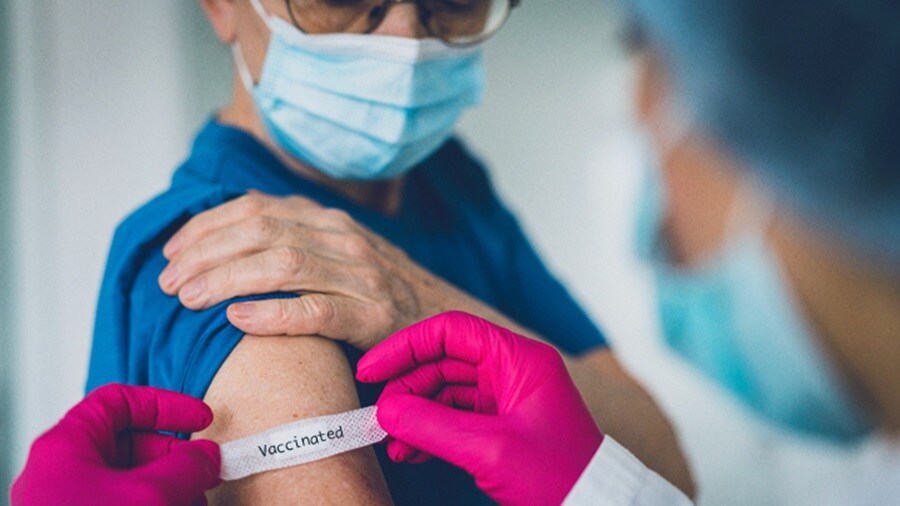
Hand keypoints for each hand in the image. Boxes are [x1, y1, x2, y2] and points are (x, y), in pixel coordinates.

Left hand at [11, 384, 220, 505]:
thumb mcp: (152, 495)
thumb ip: (187, 465)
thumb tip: (207, 456)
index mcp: (66, 448)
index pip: (118, 402)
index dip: (164, 405)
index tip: (201, 419)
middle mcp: (64, 476)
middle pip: (128, 446)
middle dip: (175, 458)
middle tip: (205, 472)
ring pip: (131, 483)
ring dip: (172, 490)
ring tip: (199, 503)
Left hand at [158, 192, 453, 349]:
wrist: (442, 318)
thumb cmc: (375, 290)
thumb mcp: (336, 251)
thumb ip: (293, 237)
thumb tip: (230, 227)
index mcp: (327, 220)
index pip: (255, 209)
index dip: (205, 227)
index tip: (170, 252)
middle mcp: (343, 238)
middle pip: (261, 232)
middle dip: (205, 254)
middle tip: (168, 282)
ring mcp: (361, 275)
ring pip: (282, 266)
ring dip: (226, 280)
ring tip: (188, 299)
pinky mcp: (374, 316)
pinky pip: (317, 311)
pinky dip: (274, 313)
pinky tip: (238, 320)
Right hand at [356, 312, 603, 505]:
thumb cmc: (560, 477)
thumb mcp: (491, 449)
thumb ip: (433, 426)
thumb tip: (386, 411)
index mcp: (519, 359)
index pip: (451, 332)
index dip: (407, 346)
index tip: (372, 368)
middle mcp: (512, 371)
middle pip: (443, 361)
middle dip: (407, 388)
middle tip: (380, 416)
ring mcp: (506, 398)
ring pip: (445, 391)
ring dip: (414, 414)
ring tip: (392, 440)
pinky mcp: (501, 425)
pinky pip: (454, 417)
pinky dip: (429, 431)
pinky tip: (409, 450)